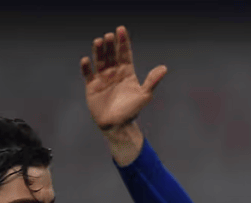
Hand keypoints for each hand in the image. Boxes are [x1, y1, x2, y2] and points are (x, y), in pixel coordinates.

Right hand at [80, 25, 165, 162]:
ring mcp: (103, 78)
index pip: (125, 54)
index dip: (123, 42)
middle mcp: (114, 73)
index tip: (121, 29)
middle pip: (111, 55)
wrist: (118, 126)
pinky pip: (88, 74)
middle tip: (110, 35)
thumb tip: (164, 68)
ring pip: (100, 61)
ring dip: (99, 51)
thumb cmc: (132, 111)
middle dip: (111, 45)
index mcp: (127, 72)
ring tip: (99, 41)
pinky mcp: (92, 86)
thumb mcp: (144, 95)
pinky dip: (86, 67)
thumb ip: (152, 81)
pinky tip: (86, 60)